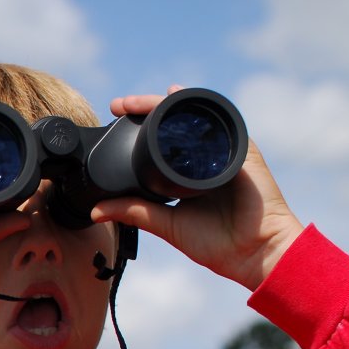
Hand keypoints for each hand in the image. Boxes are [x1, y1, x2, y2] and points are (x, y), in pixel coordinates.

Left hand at [91, 89, 304, 291]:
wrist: (253, 252)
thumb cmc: (216, 242)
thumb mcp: (165, 224)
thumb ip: (133, 212)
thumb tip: (96, 210)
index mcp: (186, 174)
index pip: (161, 142)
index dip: (140, 128)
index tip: (115, 116)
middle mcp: (204, 158)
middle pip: (176, 125)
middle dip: (149, 108)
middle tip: (121, 104)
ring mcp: (224, 152)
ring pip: (194, 118)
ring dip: (169, 103)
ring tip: (145, 98)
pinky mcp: (242, 150)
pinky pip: (220, 121)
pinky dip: (200, 107)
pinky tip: (180, 97)